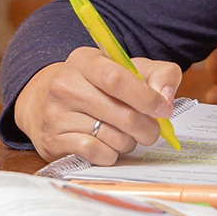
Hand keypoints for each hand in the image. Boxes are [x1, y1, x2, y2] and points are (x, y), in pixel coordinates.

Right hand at [14, 47, 181, 166]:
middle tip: (151, 130)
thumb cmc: (99, 87)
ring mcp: (56, 114)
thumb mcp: (130, 69)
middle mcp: (65, 85)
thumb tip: (164, 99)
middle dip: (147, 128)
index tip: (162, 109)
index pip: (117, 79)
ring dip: (128, 142)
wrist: (52, 103)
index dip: (146, 98)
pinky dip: (110, 154)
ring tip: (123, 134)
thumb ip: (160, 75)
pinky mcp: (53, 140)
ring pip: (113, 138)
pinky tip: (108, 146)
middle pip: (123, 115)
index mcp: (85, 61)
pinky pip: (97, 154)